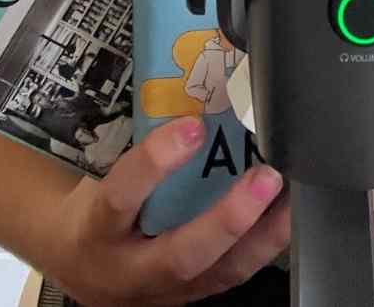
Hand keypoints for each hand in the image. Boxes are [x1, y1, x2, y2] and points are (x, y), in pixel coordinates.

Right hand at [40, 116, 289, 305]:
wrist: (82, 272)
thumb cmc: (95, 214)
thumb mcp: (99, 182)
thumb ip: (139, 151)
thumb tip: (189, 87)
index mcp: (96, 230)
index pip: (122, 198)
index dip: (155, 163)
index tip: (191, 127)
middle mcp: (131, 270)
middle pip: (183, 255)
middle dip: (229, 218)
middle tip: (265, 176)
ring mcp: (166, 291)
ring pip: (220, 273)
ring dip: (262, 234)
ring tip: (291, 195)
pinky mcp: (194, 295)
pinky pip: (235, 274)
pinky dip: (266, 245)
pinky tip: (286, 216)